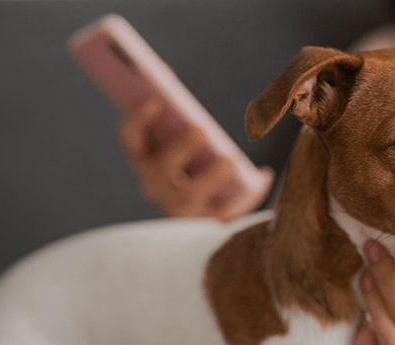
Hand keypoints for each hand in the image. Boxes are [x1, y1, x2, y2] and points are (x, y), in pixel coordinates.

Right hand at [118, 99, 272, 221]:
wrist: (192, 215)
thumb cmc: (185, 159)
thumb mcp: (174, 135)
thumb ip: (170, 109)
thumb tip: (166, 72)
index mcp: (144, 160)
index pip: (131, 142)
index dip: (137, 121)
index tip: (153, 100)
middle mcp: (155, 186)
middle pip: (161, 170)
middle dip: (180, 148)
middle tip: (200, 130)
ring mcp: (178, 208)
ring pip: (188, 196)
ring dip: (208, 178)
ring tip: (229, 162)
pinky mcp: (204, 223)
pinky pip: (223, 212)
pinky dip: (246, 196)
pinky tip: (264, 174)